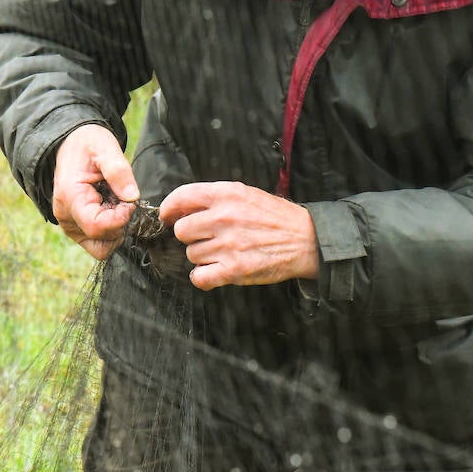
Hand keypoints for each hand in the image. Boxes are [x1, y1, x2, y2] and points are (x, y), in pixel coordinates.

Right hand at [52, 124, 139, 260]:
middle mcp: (66, 217)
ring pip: (101, 247)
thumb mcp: (105, 148)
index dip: (120, 218)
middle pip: (102, 240)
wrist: (71, 145)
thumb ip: (119, 172)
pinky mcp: (77, 229)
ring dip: (116, 228)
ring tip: (114, 202)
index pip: (97, 226)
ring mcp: (70, 226)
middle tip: (122, 198)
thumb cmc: (88, 144)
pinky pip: (99, 242)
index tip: (128, 200)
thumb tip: (132, 197)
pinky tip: (110, 208)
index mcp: (70, 197)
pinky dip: (110, 230)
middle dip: (120, 223)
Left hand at [159, 182, 318, 290]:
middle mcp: (224, 217)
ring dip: (201, 256)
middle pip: (181, 231)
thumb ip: (214, 198)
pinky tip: (213, 271)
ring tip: (222, 252)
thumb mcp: (245, 193)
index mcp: (226, 194)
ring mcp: (228, 244)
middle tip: (206, 237)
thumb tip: (179, 208)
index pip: (181, 197)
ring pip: (191, 254)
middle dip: (190, 236)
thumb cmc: (274, 216)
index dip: (168, 209)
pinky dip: (203, 277)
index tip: (167, 217)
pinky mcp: (234, 269)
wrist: (305, 240)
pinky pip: (199, 277)